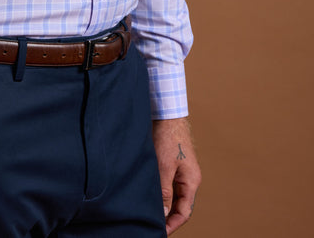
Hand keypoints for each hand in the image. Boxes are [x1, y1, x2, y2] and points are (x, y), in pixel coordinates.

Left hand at [152, 117, 200, 234]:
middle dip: (168, 217)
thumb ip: (164, 191)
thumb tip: (164, 214)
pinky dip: (161, 193)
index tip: (160, 232)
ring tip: (149, 213)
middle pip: (180, 205)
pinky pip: (169, 184)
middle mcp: (189, 178)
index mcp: (191, 181)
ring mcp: (182, 171)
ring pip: (174, 195)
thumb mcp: (164, 166)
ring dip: (164, 205)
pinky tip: (149, 195)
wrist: (166, 113)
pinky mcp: (173, 164)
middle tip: (152, 225)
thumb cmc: (167, 137)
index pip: (184, 211)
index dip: (172, 224)